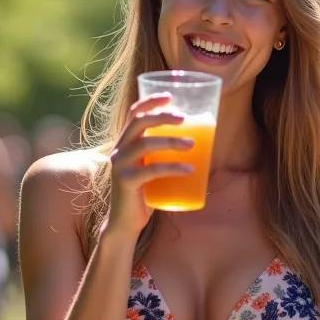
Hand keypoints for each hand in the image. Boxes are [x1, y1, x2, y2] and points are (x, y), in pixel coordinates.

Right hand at [104, 95, 194, 237]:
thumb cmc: (144, 194)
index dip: (150, 101)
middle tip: (184, 118)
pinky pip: (152, 170)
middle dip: (162, 116)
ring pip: (146, 144)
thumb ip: (165, 156)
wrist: (126, 223)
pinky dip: (173, 168)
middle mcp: (119, 150)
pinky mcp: (126, 182)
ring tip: (192, 143)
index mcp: (125, 144)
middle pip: (139, 123)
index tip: (170, 96)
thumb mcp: (153, 169)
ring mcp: (120, 166)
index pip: (134, 114)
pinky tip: (189, 169)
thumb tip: (201, 144)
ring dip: (171, 141)